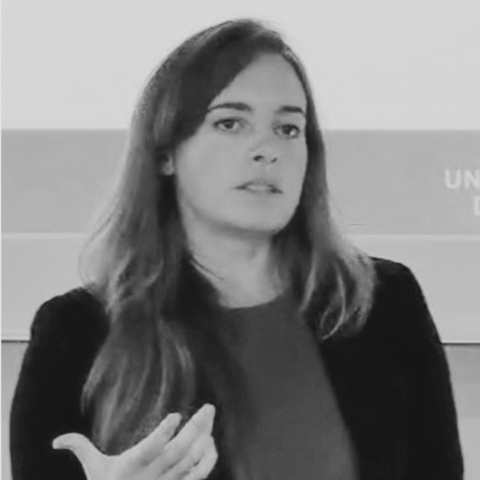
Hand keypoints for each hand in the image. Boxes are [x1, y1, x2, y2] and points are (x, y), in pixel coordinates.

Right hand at [52, 403, 217, 479]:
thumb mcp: (93, 470)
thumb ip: (80, 448)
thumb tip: (57, 440)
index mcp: (131, 465)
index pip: (149, 449)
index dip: (162, 433)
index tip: (175, 415)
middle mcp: (152, 474)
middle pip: (178, 451)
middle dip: (196, 428)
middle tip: (209, 406)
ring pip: (190, 460)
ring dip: (203, 439)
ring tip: (209, 418)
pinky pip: (198, 476)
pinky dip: (207, 461)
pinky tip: (211, 443)